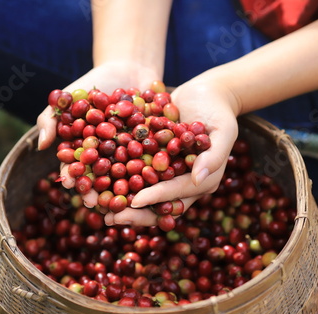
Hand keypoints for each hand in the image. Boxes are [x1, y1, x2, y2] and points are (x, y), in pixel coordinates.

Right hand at [36, 60, 159, 208]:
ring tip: (122, 200)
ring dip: (125, 189)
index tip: (69, 182)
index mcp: (88, 152)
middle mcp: (109, 159)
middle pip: (101, 179)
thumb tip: (41, 146)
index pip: (76, 167)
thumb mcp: (69, 97)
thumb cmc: (95, 84)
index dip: (72, 175)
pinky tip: (155, 179)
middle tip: (95, 201)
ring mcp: (133, 157)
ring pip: (128, 176)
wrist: (132, 69)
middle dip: (97, 190)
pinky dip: (155, 169)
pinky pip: (155, 161)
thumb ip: (51, 118)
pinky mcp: (156, 151)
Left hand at [105, 79, 239, 225]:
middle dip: (134, 213)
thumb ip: (213, 155)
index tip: (135, 202)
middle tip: (111, 217)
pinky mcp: (151, 160)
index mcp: (200, 182)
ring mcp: (165, 173)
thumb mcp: (223, 130)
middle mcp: (181, 183)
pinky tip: (94, 180)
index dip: (156, 198)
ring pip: (141, 193)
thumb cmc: (218, 111)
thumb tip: (198, 179)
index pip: (176, 195)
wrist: (206, 92)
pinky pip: (132, 172)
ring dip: (120, 202)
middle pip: (157, 205)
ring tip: (98, 207)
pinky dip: (114, 178)